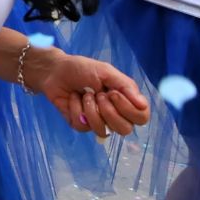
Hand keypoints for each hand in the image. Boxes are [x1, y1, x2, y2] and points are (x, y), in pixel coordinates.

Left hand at [33, 51, 149, 138]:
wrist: (56, 71)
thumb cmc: (83, 69)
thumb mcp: (106, 72)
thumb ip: (126, 86)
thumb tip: (142, 104)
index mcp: (125, 101)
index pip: (141, 118)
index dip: (129, 109)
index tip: (114, 93)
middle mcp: (115, 114)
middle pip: (125, 129)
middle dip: (109, 111)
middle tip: (98, 95)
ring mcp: (98, 121)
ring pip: (103, 131)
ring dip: (91, 109)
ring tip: (85, 94)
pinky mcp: (80, 124)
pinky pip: (83, 126)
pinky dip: (76, 109)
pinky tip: (73, 98)